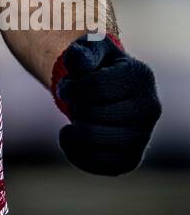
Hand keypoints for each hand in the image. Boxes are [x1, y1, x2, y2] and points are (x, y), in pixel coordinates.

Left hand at [52, 33, 160, 175]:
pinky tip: (71, 136)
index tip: (66, 85)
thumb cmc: (98, 66)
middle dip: (74, 107)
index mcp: (140, 76)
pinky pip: (98, 165)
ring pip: (95, 142)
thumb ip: (82, 51)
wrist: (110, 92)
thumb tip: (77, 61)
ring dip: (74, 129)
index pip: (96, 87)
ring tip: (75, 119)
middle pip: (93, 116)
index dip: (71, 88)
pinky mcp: (131, 159)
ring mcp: (143, 136)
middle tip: (73, 102)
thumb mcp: (90, 50)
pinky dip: (75, 153)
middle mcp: (150, 108)